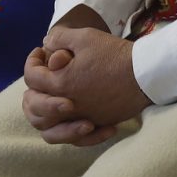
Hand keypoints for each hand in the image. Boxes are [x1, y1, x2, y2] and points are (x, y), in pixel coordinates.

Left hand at [22, 16, 148, 145]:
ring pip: (49, 131)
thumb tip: (46, 44)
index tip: (40, 53)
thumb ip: (59, 38)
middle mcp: (68, 107)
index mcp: (60, 84)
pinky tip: (78, 120)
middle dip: (33, 90)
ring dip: (45, 117)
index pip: (31, 78)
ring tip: (52, 103)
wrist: (145, 73)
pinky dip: (73, 134)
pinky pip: (77, 140)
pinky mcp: (97, 124)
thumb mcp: (85, 37)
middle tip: (43, 76)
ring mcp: (82, 118)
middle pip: (33, 108)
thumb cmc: (115, 54)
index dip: (32, 62)